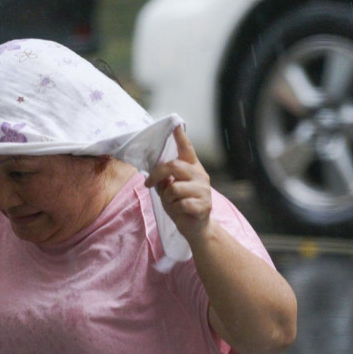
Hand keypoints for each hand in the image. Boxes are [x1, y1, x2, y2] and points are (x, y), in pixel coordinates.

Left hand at [144, 126, 212, 240]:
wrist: (196, 228)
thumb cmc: (182, 205)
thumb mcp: (170, 189)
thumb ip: (166, 179)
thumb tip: (155, 173)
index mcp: (192, 168)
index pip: (187, 149)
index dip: (181, 137)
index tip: (175, 125)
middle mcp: (200, 175)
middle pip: (174, 166)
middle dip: (157, 175)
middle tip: (148, 183)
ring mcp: (203, 190)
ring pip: (174, 188)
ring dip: (167, 198)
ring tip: (172, 203)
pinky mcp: (203, 205)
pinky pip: (180, 204)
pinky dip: (174, 209)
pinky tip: (181, 211)